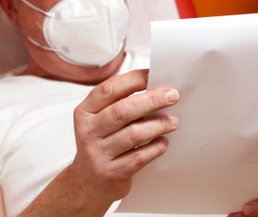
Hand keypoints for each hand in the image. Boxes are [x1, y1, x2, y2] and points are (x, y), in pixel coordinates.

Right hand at [71, 69, 179, 203]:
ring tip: (173, 121)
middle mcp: (88, 131)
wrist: (87, 182)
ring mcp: (98, 154)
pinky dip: (155, 147)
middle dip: (152, 100)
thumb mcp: (100, 120)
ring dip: (158, 125)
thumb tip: (156, 87)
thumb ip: (120, 104)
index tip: (153, 75)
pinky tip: (164, 142)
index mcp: (85, 112)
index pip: (108, 89)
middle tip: (172, 96)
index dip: (133, 80)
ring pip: (133, 134)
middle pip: (122, 111)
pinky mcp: (111, 173)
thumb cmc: (101, 143)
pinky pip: (139, 157)